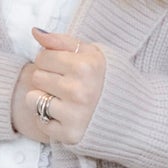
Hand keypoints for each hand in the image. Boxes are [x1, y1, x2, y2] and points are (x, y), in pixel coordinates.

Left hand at [11, 27, 104, 144]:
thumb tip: (35, 32)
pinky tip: (64, 115)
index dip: (51, 60)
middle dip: (48, 78)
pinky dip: (48, 119)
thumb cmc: (110, 80)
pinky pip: (40, 122)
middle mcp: (79, 91)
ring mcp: (74, 115)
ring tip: (63, 99)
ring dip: (43, 99)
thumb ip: (63, 41)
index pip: (43, 56)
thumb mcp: (93, 54)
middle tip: (66, 84)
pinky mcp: (69, 134)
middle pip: (37, 76)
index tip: (64, 67)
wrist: (135, 115)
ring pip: (32, 99)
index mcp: (86, 67)